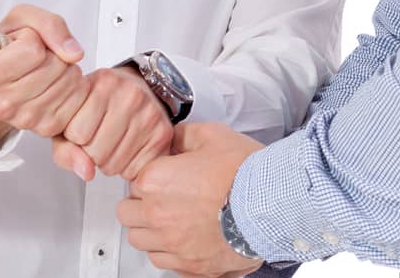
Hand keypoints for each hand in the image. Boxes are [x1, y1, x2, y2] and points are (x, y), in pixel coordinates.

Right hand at [0, 4, 87, 158]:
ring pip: (70, 82)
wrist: (0, 80)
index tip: (23, 42)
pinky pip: (79, 99)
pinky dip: (76, 86)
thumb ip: (48, 24)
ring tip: (46, 69)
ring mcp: (24, 120)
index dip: (34, 37)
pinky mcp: (47, 128)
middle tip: (38, 57)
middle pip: (55, 66)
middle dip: (54, 53)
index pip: (33, 50)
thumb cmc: (8, 47)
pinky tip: (58, 83)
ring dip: (66, 69)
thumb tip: (74, 53)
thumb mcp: (21, 20)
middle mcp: (2, 104)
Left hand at [49, 67, 173, 180]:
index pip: (77, 134)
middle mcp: (130, 95)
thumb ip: (65, 148)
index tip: (83, 125)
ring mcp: (150, 113)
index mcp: (103, 83)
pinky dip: (127, 167)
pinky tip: (128, 148)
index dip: (75, 137)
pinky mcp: (163, 133)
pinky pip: (133, 171)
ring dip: (109, 162)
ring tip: (114, 141)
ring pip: (114, 166)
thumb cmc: (103, 102)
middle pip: (95, 154)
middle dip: (91, 153)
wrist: (141, 87)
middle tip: (100, 135)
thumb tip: (86, 172)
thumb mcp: (74, 115)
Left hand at [116, 122, 265, 276]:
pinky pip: (162, 261)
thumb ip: (184, 135)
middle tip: (162, 197)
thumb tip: (174, 138)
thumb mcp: (213, 135)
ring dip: (149, 229)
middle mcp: (157, 215)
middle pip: (127, 213)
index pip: (133, 180)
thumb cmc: (245, 172)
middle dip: (140, 203)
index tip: (163, 175)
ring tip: (171, 219)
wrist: (271, 203)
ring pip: (140, 241)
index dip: (150, 175)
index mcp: (156, 181)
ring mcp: (172, 244)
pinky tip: (183, 238)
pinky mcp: (190, 265)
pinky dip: (168, 251)